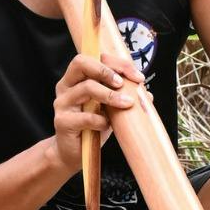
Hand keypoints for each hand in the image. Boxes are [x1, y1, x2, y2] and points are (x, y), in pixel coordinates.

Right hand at [51, 51, 141, 170]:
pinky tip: (107, 126)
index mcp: (76, 78)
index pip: (93, 57)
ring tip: (126, 104)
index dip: (117, 63)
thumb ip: (124, 96)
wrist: (74, 153)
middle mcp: (66, 86)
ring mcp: (62, 103)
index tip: (137, 77)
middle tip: (123, 84)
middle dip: (106, 71)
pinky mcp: (62, 121)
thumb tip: (147, 94)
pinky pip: (85, 117)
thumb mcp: (111, 108)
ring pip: (86, 88)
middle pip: (81, 63)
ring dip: (110, 95)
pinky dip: (101, 121)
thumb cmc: (93, 126)